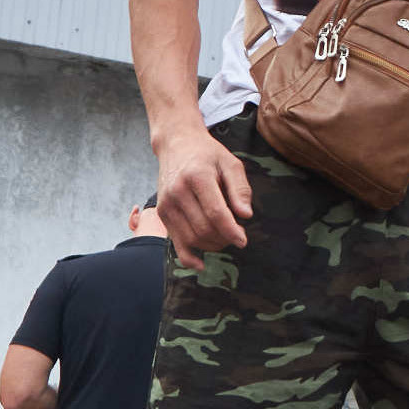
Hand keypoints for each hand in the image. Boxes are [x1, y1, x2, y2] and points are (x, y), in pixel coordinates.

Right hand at [154, 126, 252, 269]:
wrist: (176, 144)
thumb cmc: (207, 154)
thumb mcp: (231, 163)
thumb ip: (240, 188)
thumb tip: (246, 215)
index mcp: (197, 176)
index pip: (216, 213)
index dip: (231, 231)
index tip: (243, 240)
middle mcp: (177, 191)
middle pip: (204, 229)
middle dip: (224, 238)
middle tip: (237, 234)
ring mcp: (166, 204)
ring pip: (191, 238)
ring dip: (212, 245)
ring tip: (224, 237)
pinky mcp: (162, 213)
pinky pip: (175, 242)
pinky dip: (188, 257)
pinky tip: (201, 264)